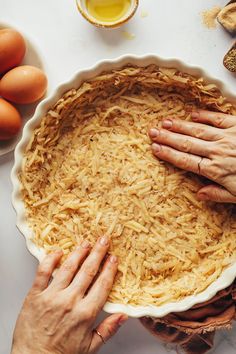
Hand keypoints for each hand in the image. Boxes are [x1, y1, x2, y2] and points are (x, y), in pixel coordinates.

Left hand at [11, 237, 127, 353]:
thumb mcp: (90, 347)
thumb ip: (108, 329)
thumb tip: (123, 315)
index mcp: (85, 313)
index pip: (102, 284)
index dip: (109, 268)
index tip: (114, 258)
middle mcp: (70, 301)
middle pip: (88, 271)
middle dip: (98, 253)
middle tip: (104, 240)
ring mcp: (52, 296)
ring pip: (68, 268)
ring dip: (79, 253)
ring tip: (86, 243)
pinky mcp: (35, 295)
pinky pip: (42, 272)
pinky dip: (50, 259)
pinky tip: (58, 252)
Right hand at [149, 110, 235, 202]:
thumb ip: (219, 194)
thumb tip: (199, 194)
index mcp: (216, 171)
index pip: (186, 161)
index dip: (169, 154)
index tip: (155, 149)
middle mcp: (218, 152)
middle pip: (187, 144)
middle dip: (167, 137)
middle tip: (152, 131)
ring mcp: (228, 137)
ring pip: (198, 131)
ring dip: (180, 126)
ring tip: (165, 122)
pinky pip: (219, 119)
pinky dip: (205, 116)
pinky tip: (192, 114)